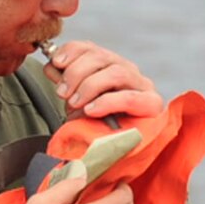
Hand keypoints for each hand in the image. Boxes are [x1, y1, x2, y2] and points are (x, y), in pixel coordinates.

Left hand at [42, 40, 163, 118]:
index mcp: (110, 67)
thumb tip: (52, 66)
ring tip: (75, 103)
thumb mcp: (76, 104)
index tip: (56, 62)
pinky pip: (129, 97)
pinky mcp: (151, 105)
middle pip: (102, 57)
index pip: (92, 49)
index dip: (73, 51)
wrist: (117, 154)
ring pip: (116, 72)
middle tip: (62, 93)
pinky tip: (91, 110)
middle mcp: (128, 71)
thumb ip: (65, 85)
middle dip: (76, 72)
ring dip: (90, 86)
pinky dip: (107, 101)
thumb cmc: (96, 128)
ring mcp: (142, 86)